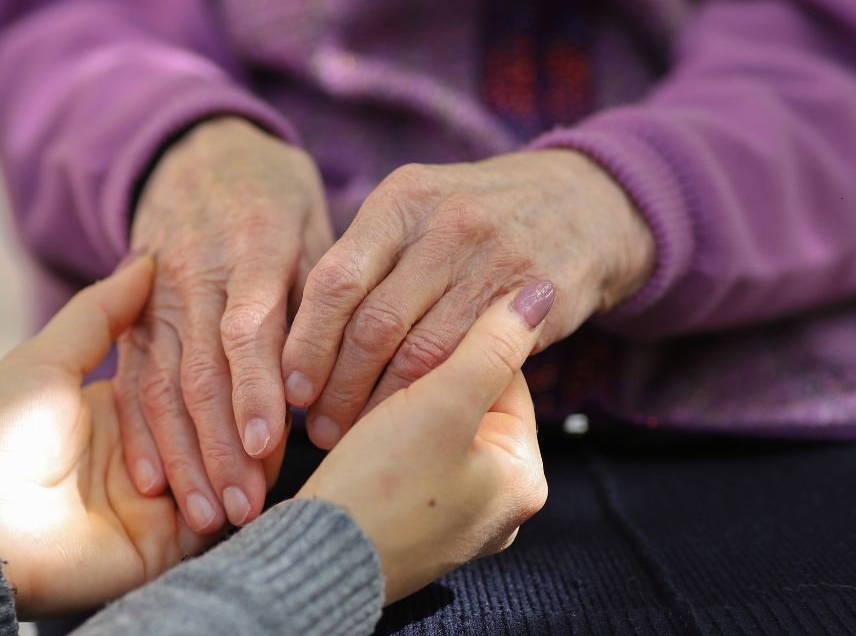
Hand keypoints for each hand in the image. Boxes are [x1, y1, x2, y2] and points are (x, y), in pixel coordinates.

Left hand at [0, 255, 286, 617]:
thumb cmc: (0, 431)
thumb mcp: (50, 357)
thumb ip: (101, 312)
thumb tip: (146, 260)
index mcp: (118, 412)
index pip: (186, 385)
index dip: (222, 371)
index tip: (258, 349)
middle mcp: (144, 459)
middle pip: (210, 432)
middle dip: (244, 419)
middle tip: (279, 395)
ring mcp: (155, 505)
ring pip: (221, 475)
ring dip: (247, 460)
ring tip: (275, 440)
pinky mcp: (161, 547)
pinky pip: (213, 524)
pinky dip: (237, 500)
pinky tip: (260, 477)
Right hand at [118, 117, 332, 530]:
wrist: (197, 151)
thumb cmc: (275, 195)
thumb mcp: (312, 221)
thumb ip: (323, 293)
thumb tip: (344, 371)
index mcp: (252, 246)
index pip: (250, 327)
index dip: (256, 388)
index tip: (270, 446)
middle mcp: (196, 274)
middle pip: (201, 369)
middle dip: (220, 445)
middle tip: (244, 509)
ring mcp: (155, 296)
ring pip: (162, 384)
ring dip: (182, 455)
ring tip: (205, 515)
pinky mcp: (131, 314)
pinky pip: (131, 378)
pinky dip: (138, 432)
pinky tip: (152, 482)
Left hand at [282, 150, 653, 447]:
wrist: (585, 204)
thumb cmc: (475, 220)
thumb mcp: (419, 212)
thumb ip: (365, 259)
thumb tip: (294, 336)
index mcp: (403, 200)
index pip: (336, 281)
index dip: (307, 343)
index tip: (290, 389)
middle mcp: (446, 224)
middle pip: (372, 324)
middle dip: (338, 386)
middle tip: (318, 426)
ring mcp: (495, 261)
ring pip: (420, 354)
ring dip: (381, 405)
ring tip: (355, 433)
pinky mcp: (535, 301)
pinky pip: (471, 364)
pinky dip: (434, 400)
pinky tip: (413, 421)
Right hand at [298, 281, 553, 601]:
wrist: (314, 561)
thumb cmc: (382, 487)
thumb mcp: (444, 403)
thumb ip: (492, 344)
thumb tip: (540, 294)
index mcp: (524, 478)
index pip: (506, 379)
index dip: (459, 344)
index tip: (415, 329)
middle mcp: (498, 505)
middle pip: (471, 407)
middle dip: (426, 380)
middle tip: (382, 366)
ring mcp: (454, 520)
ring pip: (434, 432)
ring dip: (398, 407)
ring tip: (360, 400)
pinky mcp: (411, 526)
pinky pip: (408, 463)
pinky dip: (383, 441)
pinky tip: (354, 434)